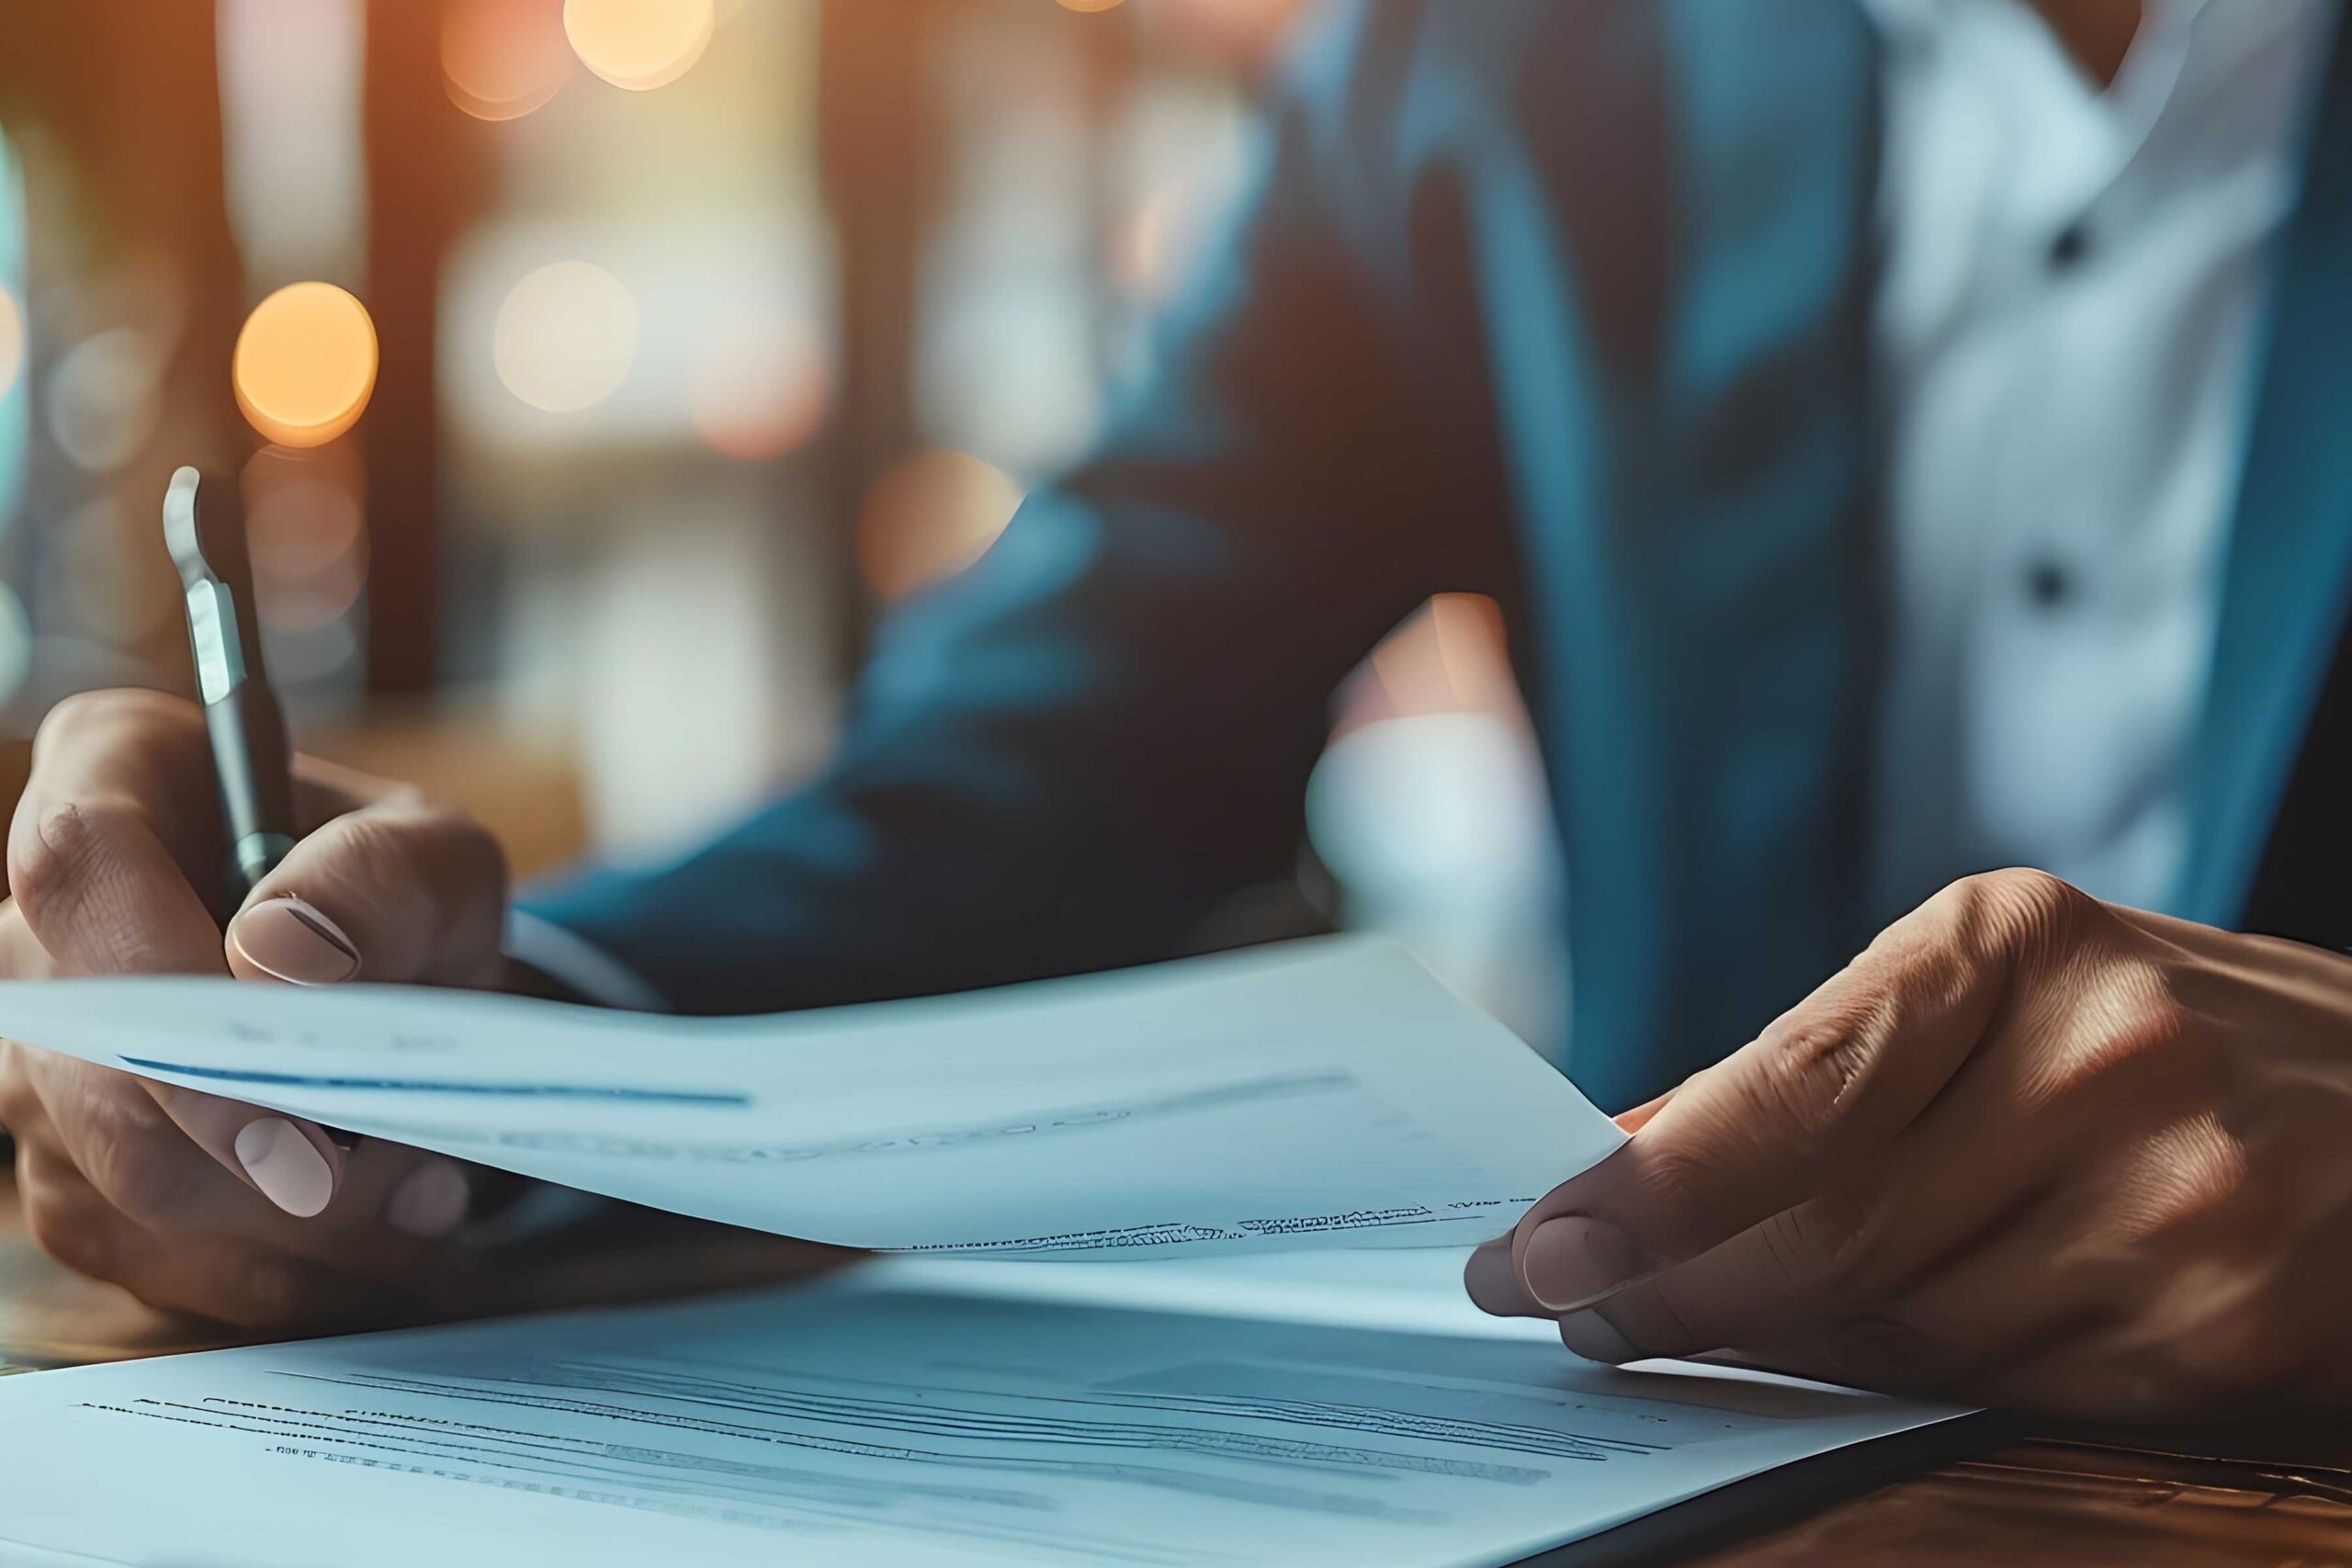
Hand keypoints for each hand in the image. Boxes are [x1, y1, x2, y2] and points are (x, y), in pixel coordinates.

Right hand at [0, 688, 514, 1330]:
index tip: (283, 1057)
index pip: (79, 861)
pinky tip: (383, 1239)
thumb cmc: (403, 899)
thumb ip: (383, 880)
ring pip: (116, 1180)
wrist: (403, 990)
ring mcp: (35, 1058)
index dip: (161, 967)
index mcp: (115, 779)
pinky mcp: (70, 1172)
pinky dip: (282, 1270)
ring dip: (288, 1222)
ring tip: (426, 1195)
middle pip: (84, 1056)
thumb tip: (280, 954)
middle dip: (247, 1140)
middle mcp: (37, 925)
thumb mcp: (440, 860)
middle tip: (401, 1179)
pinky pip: (150, 1258)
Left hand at [1465, 868, 2351, 1420]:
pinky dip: (1889, 1374)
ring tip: (1679, 1322)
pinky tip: (1835, 1350)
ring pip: (1895, 1324)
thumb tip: (1620, 1159)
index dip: (1654, 1185)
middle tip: (1566, 1304)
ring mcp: (2180, 1201)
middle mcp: (2106, 1059)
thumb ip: (1814, 1069)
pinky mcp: (2223, 1330)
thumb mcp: (1997, 989)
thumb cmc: (2160, 1033)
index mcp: (2017, 942)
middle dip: (1667, 1284)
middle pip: (1824, 1227)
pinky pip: (1991, 1387)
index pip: (1796, 1082)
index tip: (1534, 1247)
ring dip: (1767, 1339)